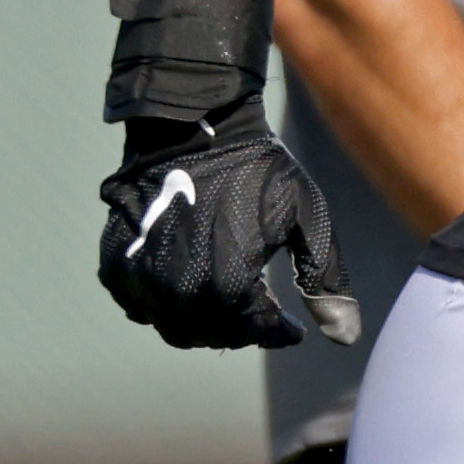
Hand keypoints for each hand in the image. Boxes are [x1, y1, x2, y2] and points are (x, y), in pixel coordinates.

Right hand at [96, 98, 359, 349]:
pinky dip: (164, 305)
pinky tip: (187, 286)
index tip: (293, 329)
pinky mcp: (116, 265)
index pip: (255, 331)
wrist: (191, 126)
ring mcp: (141, 280)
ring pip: (174, 326)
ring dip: (203, 321)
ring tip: (228, 301)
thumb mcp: (306, 217)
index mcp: (226, 284)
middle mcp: (178, 292)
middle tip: (259, 313)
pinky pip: (139, 306)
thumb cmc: (257, 168)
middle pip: (212, 335)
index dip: (278, 333)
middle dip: (241, 329)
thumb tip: (346, 338)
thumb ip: (325, 280)